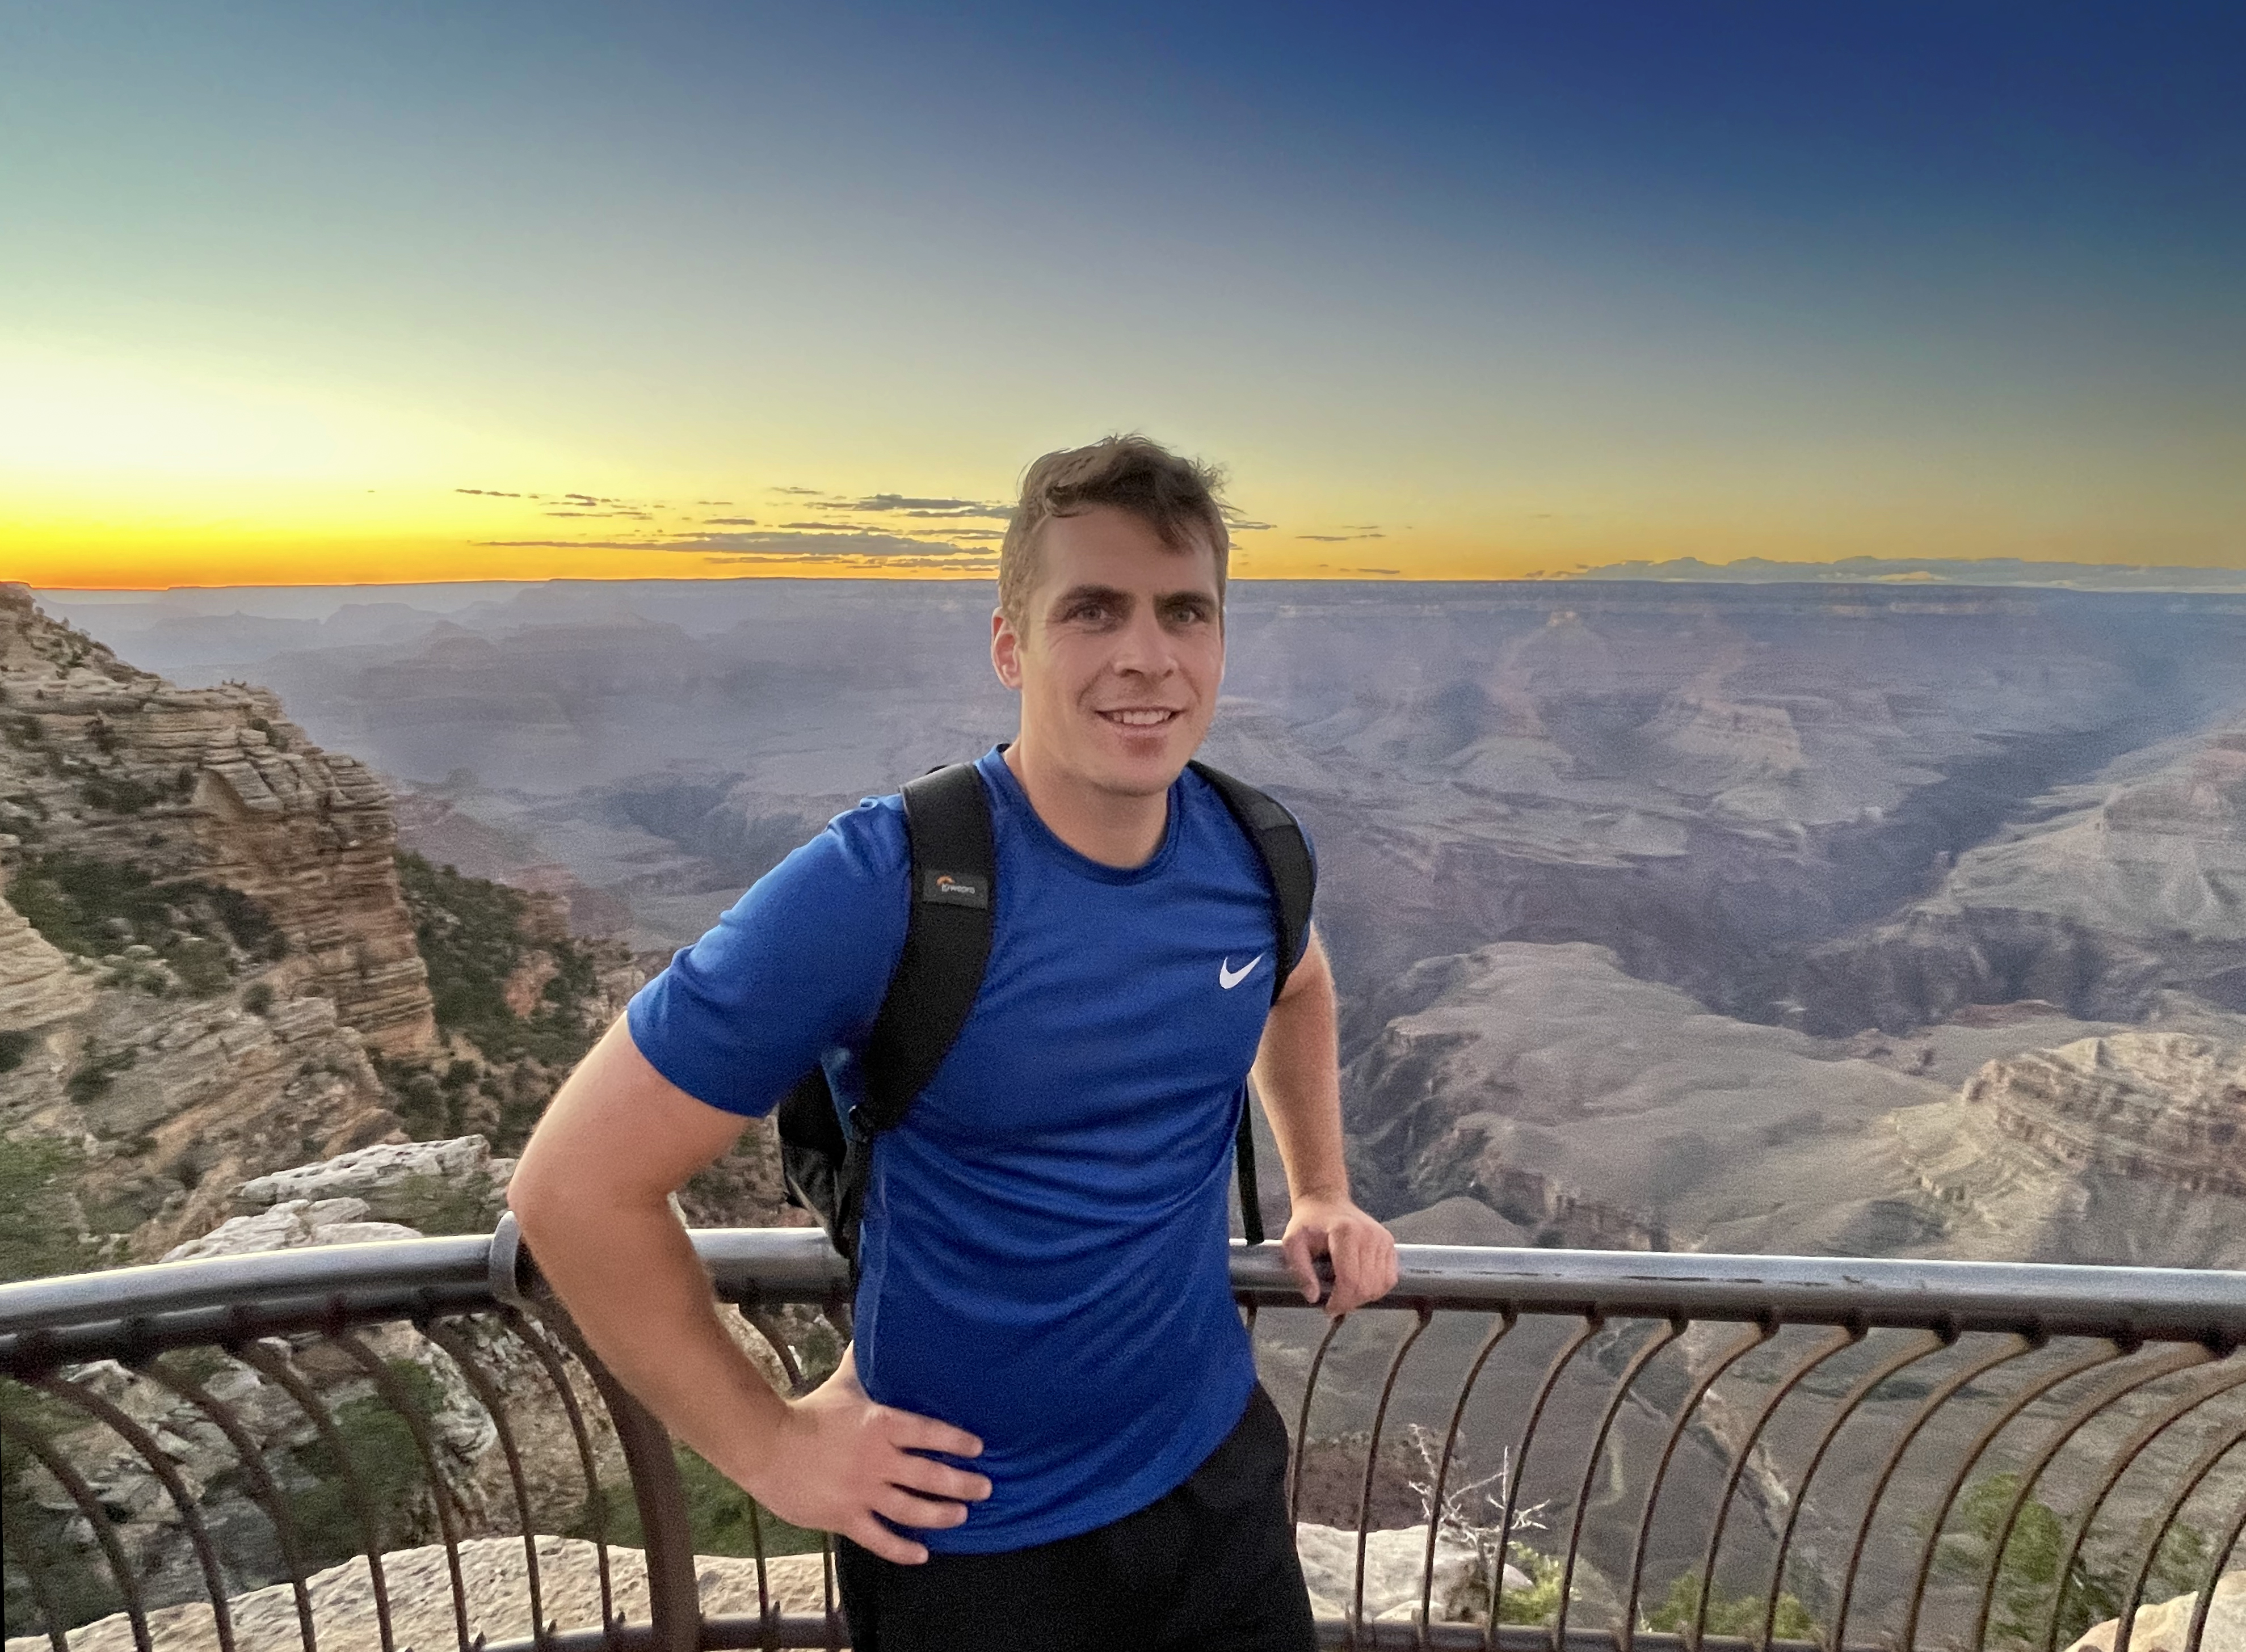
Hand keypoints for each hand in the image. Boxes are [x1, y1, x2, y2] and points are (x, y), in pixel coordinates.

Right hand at [748, 1346, 991, 1563]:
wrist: (767, 1446)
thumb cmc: (807, 1412)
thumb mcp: (843, 1383)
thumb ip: (862, 1361)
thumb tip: (872, 1329)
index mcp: (881, 1425)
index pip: (931, 1433)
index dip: (958, 1441)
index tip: (978, 1448)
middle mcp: (879, 1461)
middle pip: (931, 1477)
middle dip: (963, 1483)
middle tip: (985, 1488)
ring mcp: (863, 1493)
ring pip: (913, 1510)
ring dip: (941, 1515)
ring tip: (961, 1515)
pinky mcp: (845, 1518)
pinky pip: (881, 1539)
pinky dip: (903, 1550)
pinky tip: (921, 1554)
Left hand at [1280, 1192, 1398, 1317]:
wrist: (1326, 1201)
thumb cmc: (1309, 1222)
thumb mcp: (1292, 1242)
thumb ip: (1300, 1270)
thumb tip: (1313, 1296)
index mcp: (1345, 1232)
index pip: (1350, 1279)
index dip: (1340, 1301)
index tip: (1327, 1309)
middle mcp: (1369, 1235)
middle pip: (1366, 1285)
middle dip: (1350, 1303)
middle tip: (1335, 1305)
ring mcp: (1382, 1239)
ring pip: (1380, 1285)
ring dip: (1363, 1298)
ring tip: (1346, 1295)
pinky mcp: (1389, 1243)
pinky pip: (1389, 1278)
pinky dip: (1376, 1289)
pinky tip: (1360, 1287)